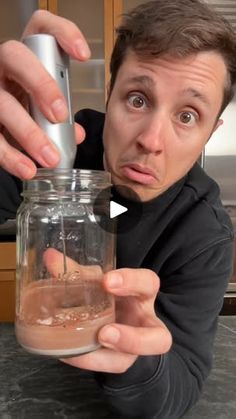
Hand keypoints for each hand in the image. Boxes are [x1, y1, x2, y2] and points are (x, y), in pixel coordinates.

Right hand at [0, 10, 89, 178]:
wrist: (0, 124)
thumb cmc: (26, 110)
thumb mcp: (42, 108)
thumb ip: (59, 115)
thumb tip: (75, 134)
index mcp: (27, 57)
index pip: (41, 27)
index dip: (63, 33)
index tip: (83, 54)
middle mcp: (3, 66)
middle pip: (16, 57)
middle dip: (41, 85)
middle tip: (59, 115)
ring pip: (1, 102)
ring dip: (28, 132)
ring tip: (50, 158)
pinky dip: (10, 155)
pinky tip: (26, 168)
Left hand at [44, 248, 171, 372]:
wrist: (112, 316)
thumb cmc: (110, 295)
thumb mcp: (98, 281)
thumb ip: (78, 271)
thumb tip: (51, 257)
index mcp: (143, 295)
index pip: (148, 283)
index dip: (131, 282)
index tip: (107, 281)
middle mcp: (143, 325)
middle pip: (158, 339)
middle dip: (132, 339)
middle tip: (105, 332)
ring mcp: (130, 348)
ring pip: (129, 361)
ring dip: (103, 360)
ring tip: (86, 349)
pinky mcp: (114, 361)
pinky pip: (103, 366)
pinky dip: (84, 360)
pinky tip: (67, 352)